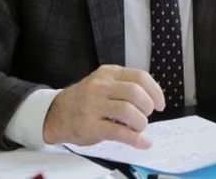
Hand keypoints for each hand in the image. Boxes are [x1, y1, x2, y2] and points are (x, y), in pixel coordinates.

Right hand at [43, 65, 165, 147]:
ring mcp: (94, 106)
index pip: (140, 77)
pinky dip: (135, 139)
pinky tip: (142, 142)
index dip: (155, 91)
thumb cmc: (85, 99)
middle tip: (147, 115)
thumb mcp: (104, 82)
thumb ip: (125, 85)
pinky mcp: (90, 126)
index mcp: (108, 73)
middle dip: (148, 106)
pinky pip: (119, 132)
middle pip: (135, 92)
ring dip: (141, 122)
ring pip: (128, 111)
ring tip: (139, 127)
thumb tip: (153, 96)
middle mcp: (101, 86)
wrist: (56, 113)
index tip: (160, 103)